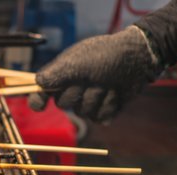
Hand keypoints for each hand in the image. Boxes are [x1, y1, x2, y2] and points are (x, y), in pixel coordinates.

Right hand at [28, 26, 161, 121]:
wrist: (138, 58)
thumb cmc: (106, 55)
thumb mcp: (78, 62)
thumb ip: (56, 74)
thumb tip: (38, 83)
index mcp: (63, 75)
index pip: (43, 92)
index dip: (39, 99)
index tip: (40, 106)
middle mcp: (74, 88)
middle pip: (64, 105)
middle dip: (79, 93)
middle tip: (91, 78)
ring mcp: (89, 100)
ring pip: (84, 112)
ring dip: (97, 97)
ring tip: (108, 82)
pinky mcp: (104, 109)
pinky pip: (100, 117)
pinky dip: (109, 105)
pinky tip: (116, 92)